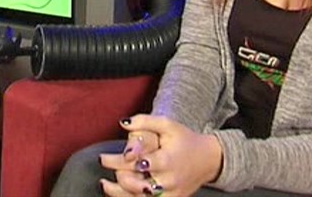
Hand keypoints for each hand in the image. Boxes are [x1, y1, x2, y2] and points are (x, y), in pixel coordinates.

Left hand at [100, 114, 222, 196]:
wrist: (208, 160)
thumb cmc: (185, 140)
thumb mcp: (168, 125)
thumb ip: (145, 121)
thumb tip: (123, 123)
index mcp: (167, 160)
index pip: (137, 164)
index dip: (117, 162)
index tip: (103, 158)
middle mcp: (168, 180)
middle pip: (136, 184)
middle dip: (117, 176)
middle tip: (104, 166)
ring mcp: (170, 193)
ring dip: (119, 193)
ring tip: (104, 185)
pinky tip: (119, 194)